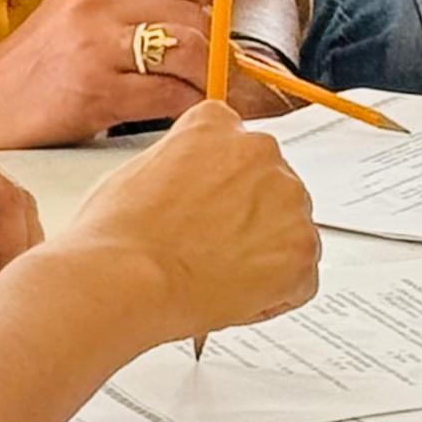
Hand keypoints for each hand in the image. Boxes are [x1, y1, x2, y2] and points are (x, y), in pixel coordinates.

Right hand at [0, 0, 215, 145]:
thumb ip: (135, 7)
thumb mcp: (81, 12)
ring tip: (194, 96)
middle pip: (197, 16)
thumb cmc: (39, 65)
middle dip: (212, 52)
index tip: (196, 31)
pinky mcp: (98, 92)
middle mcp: (99, 0)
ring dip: (206, 82)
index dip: (203, 3)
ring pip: (193, 53)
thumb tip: (212, 27)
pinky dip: (187, 110)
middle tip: (204, 76)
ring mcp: (97, 45)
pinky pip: (173, 97)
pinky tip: (174, 117)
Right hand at [66, 103, 320, 341]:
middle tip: (211, 250)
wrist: (127, 277)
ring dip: (265, 256)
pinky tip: (234, 296)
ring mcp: (288, 200)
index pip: (240, 149)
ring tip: (216, 275)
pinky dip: (275, 295)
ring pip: (290, 232)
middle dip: (250, 220)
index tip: (212, 209)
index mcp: (218, 124)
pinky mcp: (302, 249)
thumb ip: (183, 165)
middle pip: (272, 188)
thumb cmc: (119, 234)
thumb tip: (192, 184)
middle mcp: (261, 151)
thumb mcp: (141, 168)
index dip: (226, 188)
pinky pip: (299, 279)